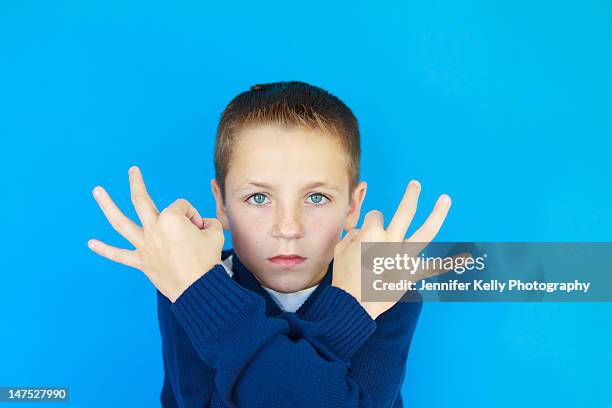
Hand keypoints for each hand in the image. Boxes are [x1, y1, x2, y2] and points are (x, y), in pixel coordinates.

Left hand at [88, 166, 223, 301]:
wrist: (199, 288)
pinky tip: (91, 243)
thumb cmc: (207, 261)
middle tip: (132, 171)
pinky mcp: (141, 261)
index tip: (200, 229)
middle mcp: (154, 228)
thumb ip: (208, 224)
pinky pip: (119, 255)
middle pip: (141, 200)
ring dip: (107, 205)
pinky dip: (105, 249)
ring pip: (120, 222)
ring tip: (97, 191)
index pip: (182, 207)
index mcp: (172, 219)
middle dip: (136, 183)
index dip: (194, 216)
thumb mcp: (215, 234)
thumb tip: (201, 226)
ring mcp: (144, 245)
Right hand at [332, 180, 467, 319]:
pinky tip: (467, 258)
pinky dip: (449, 264)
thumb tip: (362, 231)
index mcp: (371, 233)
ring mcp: (403, 257)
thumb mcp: (340, 249)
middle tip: (417, 185)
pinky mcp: (410, 274)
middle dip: (411, 195)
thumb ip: (352, 235)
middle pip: (405, 211)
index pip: (376, 216)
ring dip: (437, 214)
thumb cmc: (345, 277)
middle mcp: (391, 241)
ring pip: (425, 232)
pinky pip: (432, 268)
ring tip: (446, 199)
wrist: (353, 304)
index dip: (371, 223)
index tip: (366, 237)